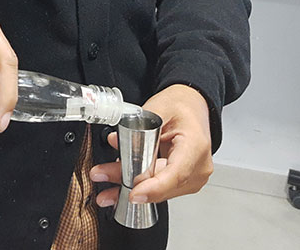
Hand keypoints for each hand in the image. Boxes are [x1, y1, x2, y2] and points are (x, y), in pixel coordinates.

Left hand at [90, 84, 212, 205]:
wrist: (193, 105)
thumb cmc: (182, 105)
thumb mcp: (159, 107)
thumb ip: (139, 127)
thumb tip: (116, 142)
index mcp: (195, 146)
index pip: (175, 174)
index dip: (153, 188)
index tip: (133, 194)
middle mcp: (198, 167)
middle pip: (162, 185)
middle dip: (129, 183)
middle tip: (101, 175)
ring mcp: (193, 177)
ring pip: (158, 190)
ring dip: (129, 184)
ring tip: (104, 175)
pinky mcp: (184, 182)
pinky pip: (159, 187)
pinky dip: (139, 182)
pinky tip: (118, 178)